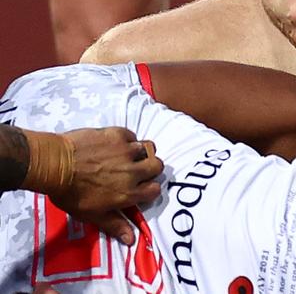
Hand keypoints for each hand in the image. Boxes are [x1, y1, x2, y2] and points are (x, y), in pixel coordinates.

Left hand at [51, 127, 162, 244]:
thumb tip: (131, 240)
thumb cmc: (72, 194)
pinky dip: (128, 140)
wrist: (58, 165)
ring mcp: (127, 150)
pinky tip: (115, 145)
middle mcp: (133, 170)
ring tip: (128, 156)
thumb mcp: (92, 215)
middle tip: (138, 170)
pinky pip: (132, 136)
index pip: (155, 190)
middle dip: (151, 168)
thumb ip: (114, 224)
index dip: (149, 189)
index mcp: (128, 192)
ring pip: (148, 147)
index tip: (140, 188)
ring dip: (141, 153)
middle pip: (158, 165)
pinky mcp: (118, 134)